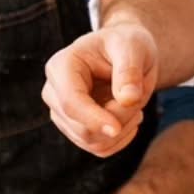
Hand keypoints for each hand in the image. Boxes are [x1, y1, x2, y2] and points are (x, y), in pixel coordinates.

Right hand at [42, 24, 157, 157]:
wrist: (125, 52)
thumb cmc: (127, 44)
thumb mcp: (133, 47)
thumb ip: (130, 71)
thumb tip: (128, 99)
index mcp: (61, 66)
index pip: (70, 102)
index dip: (93, 119)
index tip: (117, 128)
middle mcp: (53, 92)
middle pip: (81, 128)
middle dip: (117, 120)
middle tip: (139, 98)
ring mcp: (61, 114)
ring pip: (90, 142)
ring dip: (121, 130)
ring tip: (135, 103)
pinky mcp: (74, 129)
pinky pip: (99, 149)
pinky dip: (120, 139)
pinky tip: (129, 117)